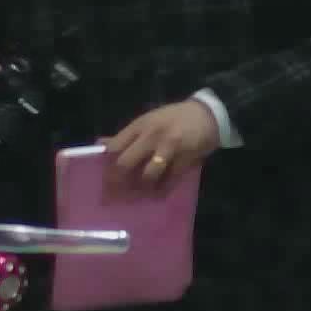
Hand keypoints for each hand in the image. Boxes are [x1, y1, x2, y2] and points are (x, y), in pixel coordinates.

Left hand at [103, 99, 220, 191]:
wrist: (209, 114)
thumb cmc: (175, 117)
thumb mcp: (149, 120)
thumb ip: (127, 134)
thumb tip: (101, 144)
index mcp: (140, 126)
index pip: (114, 147)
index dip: (106, 166)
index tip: (104, 179)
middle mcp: (152, 136)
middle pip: (126, 163)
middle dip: (118, 182)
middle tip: (115, 195)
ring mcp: (169, 147)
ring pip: (147, 174)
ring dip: (141, 188)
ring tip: (137, 196)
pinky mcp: (186, 157)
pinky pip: (170, 179)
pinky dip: (162, 190)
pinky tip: (157, 195)